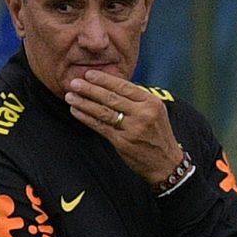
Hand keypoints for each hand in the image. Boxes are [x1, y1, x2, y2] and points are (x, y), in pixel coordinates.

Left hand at [64, 70, 183, 183]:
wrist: (166, 163)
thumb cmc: (158, 135)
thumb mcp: (156, 112)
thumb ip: (137, 99)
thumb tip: (112, 85)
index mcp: (151, 102)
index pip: (124, 86)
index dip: (105, 79)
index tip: (90, 74)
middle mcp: (143, 113)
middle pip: (111, 98)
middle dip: (90, 89)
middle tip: (74, 82)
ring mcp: (132, 128)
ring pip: (103, 111)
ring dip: (84, 103)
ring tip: (70, 96)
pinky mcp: (122, 142)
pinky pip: (100, 126)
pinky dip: (86, 118)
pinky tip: (76, 111)